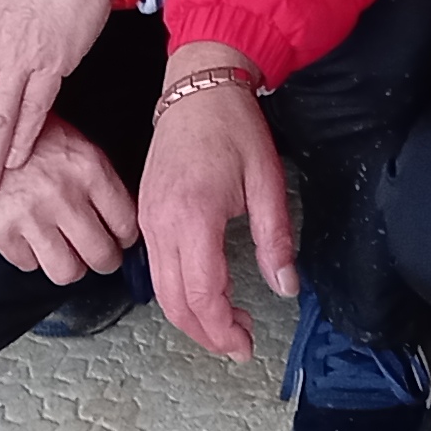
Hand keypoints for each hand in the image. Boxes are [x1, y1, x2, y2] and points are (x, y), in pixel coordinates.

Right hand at [0, 118, 143, 284]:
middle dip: (105, 261)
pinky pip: (29, 265)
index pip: (126, 222)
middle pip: (102, 255)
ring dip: (70, 267)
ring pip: (68, 271)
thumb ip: (97, 179)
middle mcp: (63, 195)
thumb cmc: (25, 135)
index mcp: (88, 168)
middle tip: (99, 255)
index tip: (121, 239)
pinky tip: (32, 240)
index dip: (126, 238)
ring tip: (68, 256)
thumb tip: (121, 216)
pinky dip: (33, 258)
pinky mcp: (1, 230)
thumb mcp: (73, 142)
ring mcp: (31, 216)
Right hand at [136, 41, 293, 360]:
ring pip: (160, 290)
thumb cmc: (233, 126)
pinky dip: (178, 292)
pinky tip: (206, 292)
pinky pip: (155, 268)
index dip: (223, 330)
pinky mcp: (144, 213)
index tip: (246, 344)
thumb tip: (286, 287)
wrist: (197, 85)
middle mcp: (161, 223)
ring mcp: (147, 218)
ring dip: (191, 317)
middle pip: (175, 303)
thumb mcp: (267, 181)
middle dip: (207, 334)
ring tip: (227, 325)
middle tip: (239, 345)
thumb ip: (275, 239)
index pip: (202, 294)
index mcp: (193, 216)